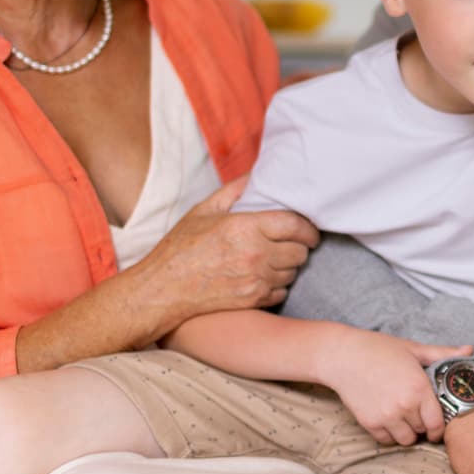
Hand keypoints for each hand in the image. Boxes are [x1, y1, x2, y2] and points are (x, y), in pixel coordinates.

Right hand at [136, 174, 319, 322]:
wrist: (164, 288)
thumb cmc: (181, 247)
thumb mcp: (205, 210)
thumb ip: (235, 190)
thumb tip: (256, 174)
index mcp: (246, 227)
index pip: (295, 225)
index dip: (308, 228)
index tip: (310, 230)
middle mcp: (255, 254)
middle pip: (300, 251)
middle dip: (300, 246)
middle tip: (291, 243)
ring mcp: (256, 279)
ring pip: (293, 272)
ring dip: (289, 265)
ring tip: (275, 259)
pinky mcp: (253, 299)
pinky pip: (282, 292)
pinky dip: (278, 285)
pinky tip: (264, 277)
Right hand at [322, 333, 471, 445]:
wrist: (343, 356)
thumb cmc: (379, 349)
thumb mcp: (414, 349)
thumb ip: (443, 354)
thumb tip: (470, 351)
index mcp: (419, 388)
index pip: (438, 423)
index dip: (439, 427)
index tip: (437, 423)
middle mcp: (405, 406)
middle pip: (423, 431)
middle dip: (423, 425)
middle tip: (418, 413)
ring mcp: (386, 416)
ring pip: (406, 440)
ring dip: (407, 432)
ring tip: (403, 417)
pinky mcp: (370, 423)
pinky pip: (386, 440)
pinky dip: (389, 434)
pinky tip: (388, 418)